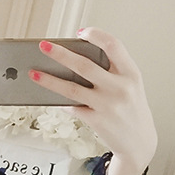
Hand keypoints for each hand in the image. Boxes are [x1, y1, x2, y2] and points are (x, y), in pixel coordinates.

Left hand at [32, 28, 157, 174]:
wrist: (140, 142)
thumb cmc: (132, 110)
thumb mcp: (131, 86)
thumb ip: (112, 72)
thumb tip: (76, 61)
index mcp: (131, 73)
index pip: (113, 45)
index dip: (96, 35)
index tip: (80, 32)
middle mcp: (120, 87)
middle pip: (84, 65)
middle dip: (61, 54)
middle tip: (43, 46)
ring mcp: (107, 105)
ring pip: (71, 88)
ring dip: (49, 80)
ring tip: (34, 73)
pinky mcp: (97, 121)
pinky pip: (72, 107)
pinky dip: (60, 101)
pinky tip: (48, 96)